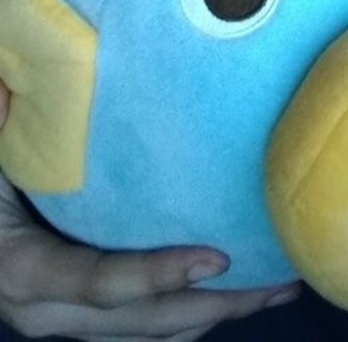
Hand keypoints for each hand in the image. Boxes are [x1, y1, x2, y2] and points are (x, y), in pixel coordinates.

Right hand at [0, 103, 297, 341]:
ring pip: (151, 333)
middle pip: (142, 321)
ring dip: (217, 313)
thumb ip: (15, 123)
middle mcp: (46, 309)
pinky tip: (239, 286)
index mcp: (22, 268)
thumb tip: (34, 73)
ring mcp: (66, 318)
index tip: (220, 258)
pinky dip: (194, 311)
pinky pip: (145, 325)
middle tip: (281, 281)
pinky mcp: (83, 314)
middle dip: (217, 306)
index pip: (98, 281)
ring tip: (278, 286)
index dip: (156, 274)